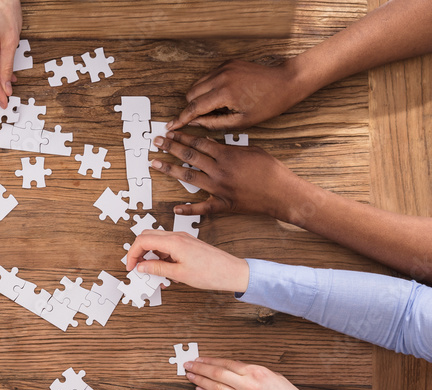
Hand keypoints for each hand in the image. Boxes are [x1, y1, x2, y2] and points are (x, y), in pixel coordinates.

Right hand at [125, 230, 249, 292]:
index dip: (132, 254)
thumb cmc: (210, 273)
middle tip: (137, 267)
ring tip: (154, 274)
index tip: (130, 267)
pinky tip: (165, 271)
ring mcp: (183, 239)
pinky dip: (161, 257)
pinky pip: (168, 247)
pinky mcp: (187, 244)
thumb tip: (141, 267)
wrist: (231, 271)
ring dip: (151, 256)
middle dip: (139, 252)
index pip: (143, 240)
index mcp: (173, 242)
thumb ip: (157, 268)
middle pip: (147, 237)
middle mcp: (177, 236)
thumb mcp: (179, 274)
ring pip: (157, 242)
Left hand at [150, 130, 320, 221]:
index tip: (170, 132)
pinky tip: (176, 207)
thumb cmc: (271, 170)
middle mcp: (219, 171)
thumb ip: (230, 148)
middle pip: (189, 156)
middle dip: (171, 148)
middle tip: (156, 142)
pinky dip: (188, 208)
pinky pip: (202, 207)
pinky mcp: (223, 205)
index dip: (182, 136)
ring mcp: (219, 189)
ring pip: (189, 177)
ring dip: (170, 170)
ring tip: (156, 163)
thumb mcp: (252, 150)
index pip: (199, 143)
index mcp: (227, 155)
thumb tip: (214, 144)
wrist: (282, 193)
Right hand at [167, 59, 309, 130]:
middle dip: (192, 107)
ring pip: (197, 84)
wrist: (286, 82)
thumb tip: (195, 122)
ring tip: (217, 107)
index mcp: (225, 93)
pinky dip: (209, 88)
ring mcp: (224, 67)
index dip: (181, 119)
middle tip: (205, 117)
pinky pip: (208, 77)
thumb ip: (214, 123)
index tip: (171, 126)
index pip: (194, 107)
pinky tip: (223, 96)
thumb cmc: (269, 104)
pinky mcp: (228, 63)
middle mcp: (221, 77)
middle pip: (191, 94)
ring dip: (200, 97)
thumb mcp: (242, 121)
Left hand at [183, 357, 316, 389]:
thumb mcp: (273, 375)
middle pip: (217, 374)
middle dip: (200, 369)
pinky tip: (200, 389)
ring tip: (189, 376)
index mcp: (257, 372)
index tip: (199, 359)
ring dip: (200, 381)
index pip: (226, 363)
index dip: (210, 360)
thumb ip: (252, 371)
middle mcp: (248, 385)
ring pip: (215, 388)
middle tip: (187, 365)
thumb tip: (235, 367)